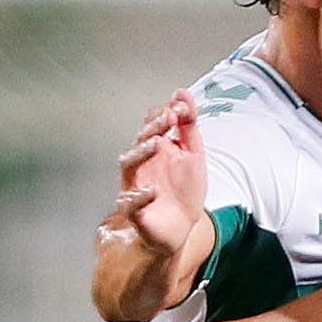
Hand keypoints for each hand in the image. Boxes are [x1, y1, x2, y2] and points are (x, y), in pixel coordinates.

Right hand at [100, 90, 207, 256]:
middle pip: (140, 139)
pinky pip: (130, 202)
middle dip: (154, 126)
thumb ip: (189, 126)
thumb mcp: (193, 155)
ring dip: (141, 152)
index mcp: (155, 149)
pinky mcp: (134, 210)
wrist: (182, 228)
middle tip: (170, 117)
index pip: (153, 124)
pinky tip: (152, 190)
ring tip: (158, 143)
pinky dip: (139, 196)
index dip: (164, 113)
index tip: (181, 106)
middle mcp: (141, 164)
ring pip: (128, 164)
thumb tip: (182, 93)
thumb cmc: (184, 190)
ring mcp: (134, 185)